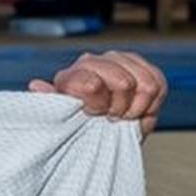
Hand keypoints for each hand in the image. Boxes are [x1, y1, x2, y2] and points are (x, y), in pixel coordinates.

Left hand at [29, 50, 167, 136]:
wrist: (100, 136)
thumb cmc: (78, 132)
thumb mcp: (62, 125)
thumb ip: (52, 105)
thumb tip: (37, 86)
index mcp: (70, 76)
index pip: (91, 82)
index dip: (99, 105)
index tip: (95, 116)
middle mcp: (93, 62)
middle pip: (123, 83)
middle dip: (120, 108)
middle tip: (111, 118)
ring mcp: (118, 60)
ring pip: (145, 83)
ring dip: (136, 106)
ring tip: (123, 114)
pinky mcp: (141, 66)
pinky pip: (158, 82)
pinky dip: (151, 102)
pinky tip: (136, 108)